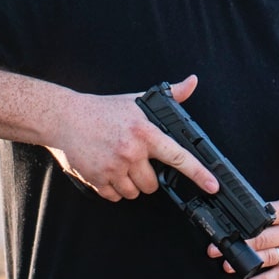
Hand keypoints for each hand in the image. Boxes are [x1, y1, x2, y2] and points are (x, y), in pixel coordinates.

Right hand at [48, 75, 217, 201]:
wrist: (65, 118)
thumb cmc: (103, 110)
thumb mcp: (137, 101)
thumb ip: (170, 95)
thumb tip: (192, 82)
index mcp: (145, 132)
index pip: (179, 156)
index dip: (199, 173)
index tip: (212, 186)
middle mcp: (131, 152)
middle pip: (153, 184)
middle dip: (147, 178)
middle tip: (136, 162)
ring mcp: (113, 167)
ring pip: (135, 193)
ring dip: (130, 185)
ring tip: (120, 165)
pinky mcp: (97, 179)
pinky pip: (115, 196)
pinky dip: (114, 189)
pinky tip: (107, 171)